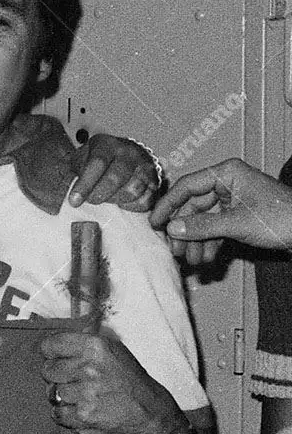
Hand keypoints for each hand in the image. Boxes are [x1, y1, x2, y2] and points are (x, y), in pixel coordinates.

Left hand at [38, 330, 182, 433]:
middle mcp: (89, 368)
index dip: (51, 354)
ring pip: (52, 393)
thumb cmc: (129, 380)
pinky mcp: (85, 415)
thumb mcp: (113, 349)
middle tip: (74, 380)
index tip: (57, 359)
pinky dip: (65, 415)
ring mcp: (86, 393)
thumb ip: (84, 340)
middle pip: (47, 370)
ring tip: (82, 397)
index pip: (49, 345)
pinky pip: (57, 413)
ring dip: (63, 397)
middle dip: (57, 376)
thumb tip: (58, 336)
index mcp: (94, 347)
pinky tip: (81, 410)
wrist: (150, 413)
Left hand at [67, 133, 162, 211]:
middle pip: (115, 178)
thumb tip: (62, 191)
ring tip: (106, 198)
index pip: (96, 164)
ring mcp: (144, 167)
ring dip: (115, 200)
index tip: (74, 201)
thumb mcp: (84, 157)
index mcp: (107, 144)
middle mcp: (128, 153)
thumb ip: (74, 170)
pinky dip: (131, 206)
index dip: (84, 185)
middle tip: (90, 200)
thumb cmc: (100, 159)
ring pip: (132, 191)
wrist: (126, 153)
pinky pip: (144, 201)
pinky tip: (121, 201)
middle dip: (99, 194)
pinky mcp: (155, 182)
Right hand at [151, 158, 291, 254]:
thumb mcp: (236, 224)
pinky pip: (219, 226)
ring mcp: (236, 199)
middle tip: (174, 249)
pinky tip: (207, 257)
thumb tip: (171, 229)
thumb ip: (201, 226)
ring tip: (193, 260)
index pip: (187, 186)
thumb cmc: (281, 220)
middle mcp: (229, 183)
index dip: (168, 206)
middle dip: (185, 230)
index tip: (154, 223)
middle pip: (195, 205)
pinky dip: (212, 241)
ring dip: (198, 240)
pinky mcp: (243, 215)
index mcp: (226, 173)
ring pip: (206, 219)